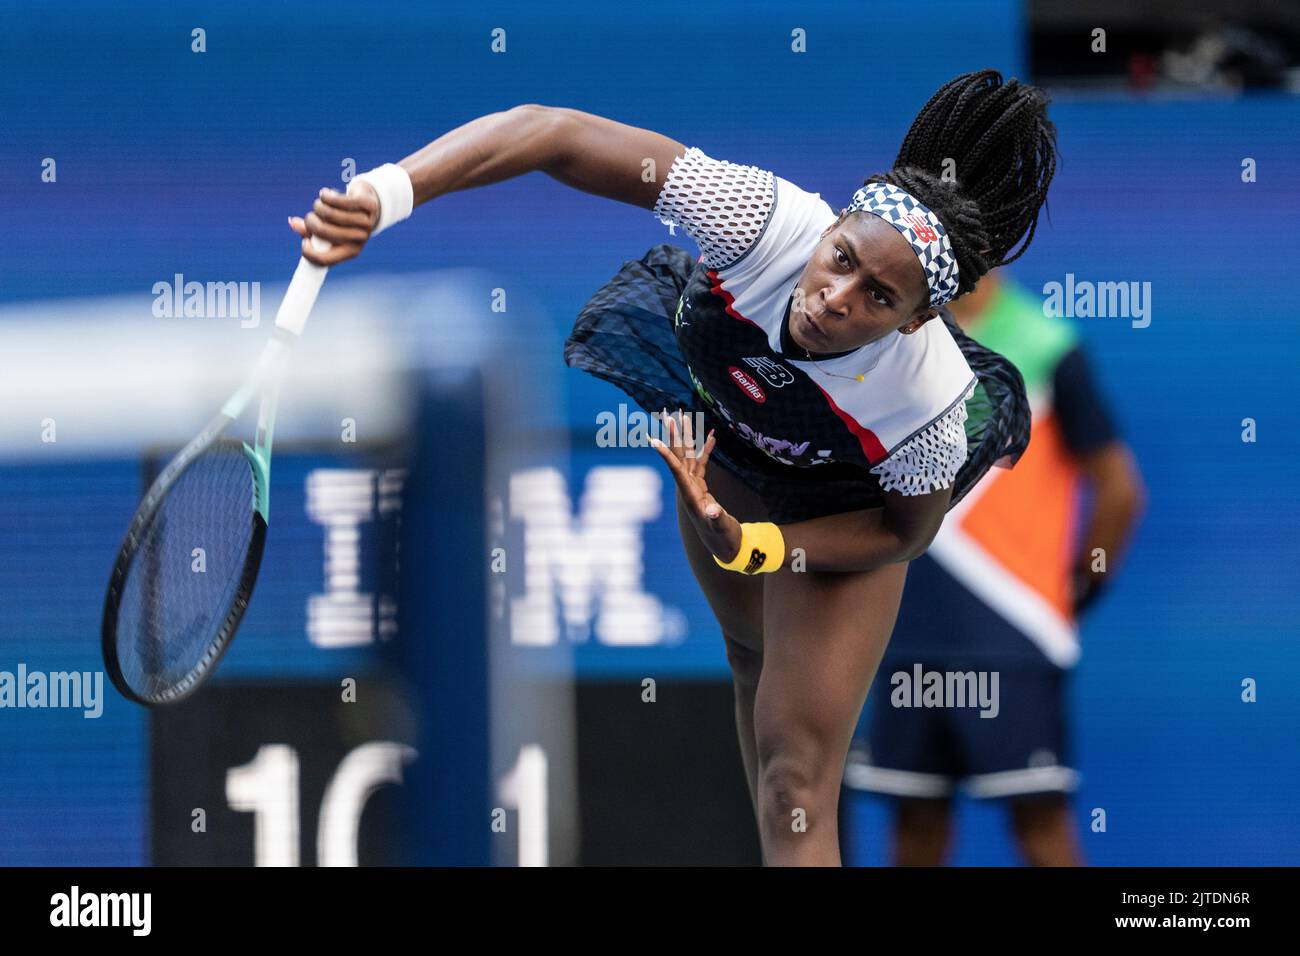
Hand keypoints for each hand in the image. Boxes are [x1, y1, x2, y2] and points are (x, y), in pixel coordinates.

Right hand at [288, 181, 380, 265]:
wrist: (369, 203)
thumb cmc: (343, 221)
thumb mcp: (327, 228)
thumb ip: (309, 230)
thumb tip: (293, 222)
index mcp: (350, 252)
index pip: (324, 260)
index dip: (309, 252)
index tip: (304, 242)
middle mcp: (360, 240)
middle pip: (324, 232)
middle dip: (310, 222)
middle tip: (309, 217)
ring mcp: (366, 223)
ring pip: (331, 214)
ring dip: (318, 207)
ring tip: (318, 205)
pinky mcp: (368, 206)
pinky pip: (340, 201)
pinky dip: (327, 197)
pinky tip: (323, 194)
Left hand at [651, 411, 741, 563]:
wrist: (724, 546)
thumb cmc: (723, 537)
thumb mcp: (722, 528)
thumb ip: (717, 518)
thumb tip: (712, 510)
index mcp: (690, 495)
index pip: (675, 470)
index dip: (666, 454)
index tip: (652, 439)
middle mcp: (688, 488)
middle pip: (679, 457)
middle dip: (675, 436)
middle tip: (670, 414)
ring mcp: (694, 486)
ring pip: (688, 456)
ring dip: (688, 437)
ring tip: (686, 417)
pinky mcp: (702, 487)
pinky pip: (702, 463)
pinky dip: (706, 450)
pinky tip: (712, 437)